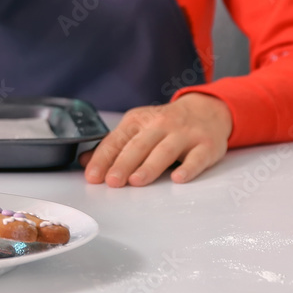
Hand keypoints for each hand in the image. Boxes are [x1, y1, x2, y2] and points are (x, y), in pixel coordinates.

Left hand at [79, 93, 232, 186]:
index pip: (117, 140)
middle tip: (112, 181)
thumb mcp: (138, 129)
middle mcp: (160, 125)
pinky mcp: (206, 146)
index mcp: (138, 121)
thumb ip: (113, 147)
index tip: (93, 176)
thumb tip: (85, 163)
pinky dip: (188, 168)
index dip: (104, 158)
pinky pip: (197, 157)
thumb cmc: (167, 125)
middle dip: (124, 163)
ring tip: (136, 181)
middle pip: (139, 145)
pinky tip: (177, 178)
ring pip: (165, 150)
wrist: (207, 110)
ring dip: (150, 166)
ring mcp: (185, 134)